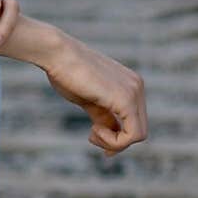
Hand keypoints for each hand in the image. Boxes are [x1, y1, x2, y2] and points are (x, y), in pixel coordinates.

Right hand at [44, 33, 147, 154]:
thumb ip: (103, 114)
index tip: (93, 134)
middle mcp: (137, 87)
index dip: (116, 137)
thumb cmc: (67, 73)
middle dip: (114, 141)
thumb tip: (110, 132)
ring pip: (138, 135)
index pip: (134, 121)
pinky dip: (113, 141)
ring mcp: (134, 92)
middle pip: (139, 130)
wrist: (57, 54)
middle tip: (91, 136)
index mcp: (130, 85)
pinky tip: (94, 130)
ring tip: (92, 132)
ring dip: (112, 142)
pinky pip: (132, 134)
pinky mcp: (126, 99)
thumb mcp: (89, 99)